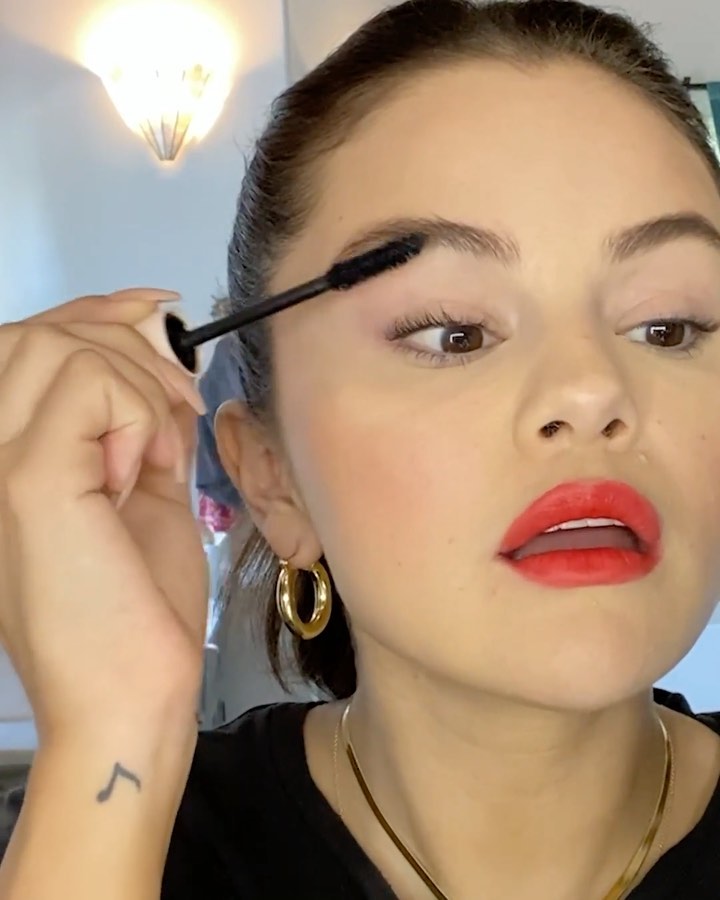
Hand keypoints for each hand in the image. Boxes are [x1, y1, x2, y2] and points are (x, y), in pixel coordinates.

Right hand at [0, 290, 209, 747]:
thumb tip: (163, 369)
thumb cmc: (136, 609)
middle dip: (130, 345)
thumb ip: (141, 429)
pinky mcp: (27, 479)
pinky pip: (87, 384)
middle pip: (43, 331)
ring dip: (137, 383)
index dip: (98, 309)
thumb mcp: (145, 495)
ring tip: (160, 452)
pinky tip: (146, 470)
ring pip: (61, 345)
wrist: (129, 697)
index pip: (31, 342)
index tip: (160, 307)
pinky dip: (139, 412)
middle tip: (178, 408)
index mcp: (10, 456)